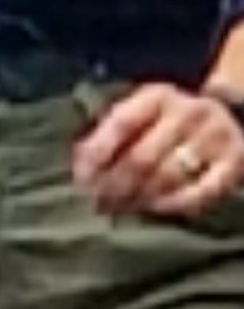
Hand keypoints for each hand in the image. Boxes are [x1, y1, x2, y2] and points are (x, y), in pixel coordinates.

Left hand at [72, 80, 243, 222]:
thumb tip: (81, 169)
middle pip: (141, 157)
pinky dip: (174, 204)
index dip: (96, 156)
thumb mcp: (140, 116)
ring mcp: (216, 135)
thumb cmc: (167, 124)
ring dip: (139, 198)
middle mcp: (190, 111)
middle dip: (114, 186)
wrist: (229, 118)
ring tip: (121, 212)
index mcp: (158, 96)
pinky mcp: (236, 162)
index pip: (120, 124)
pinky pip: (201, 191)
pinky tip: (155, 209)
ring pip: (168, 175)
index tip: (81, 181)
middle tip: (99, 206)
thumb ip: (109, 137)